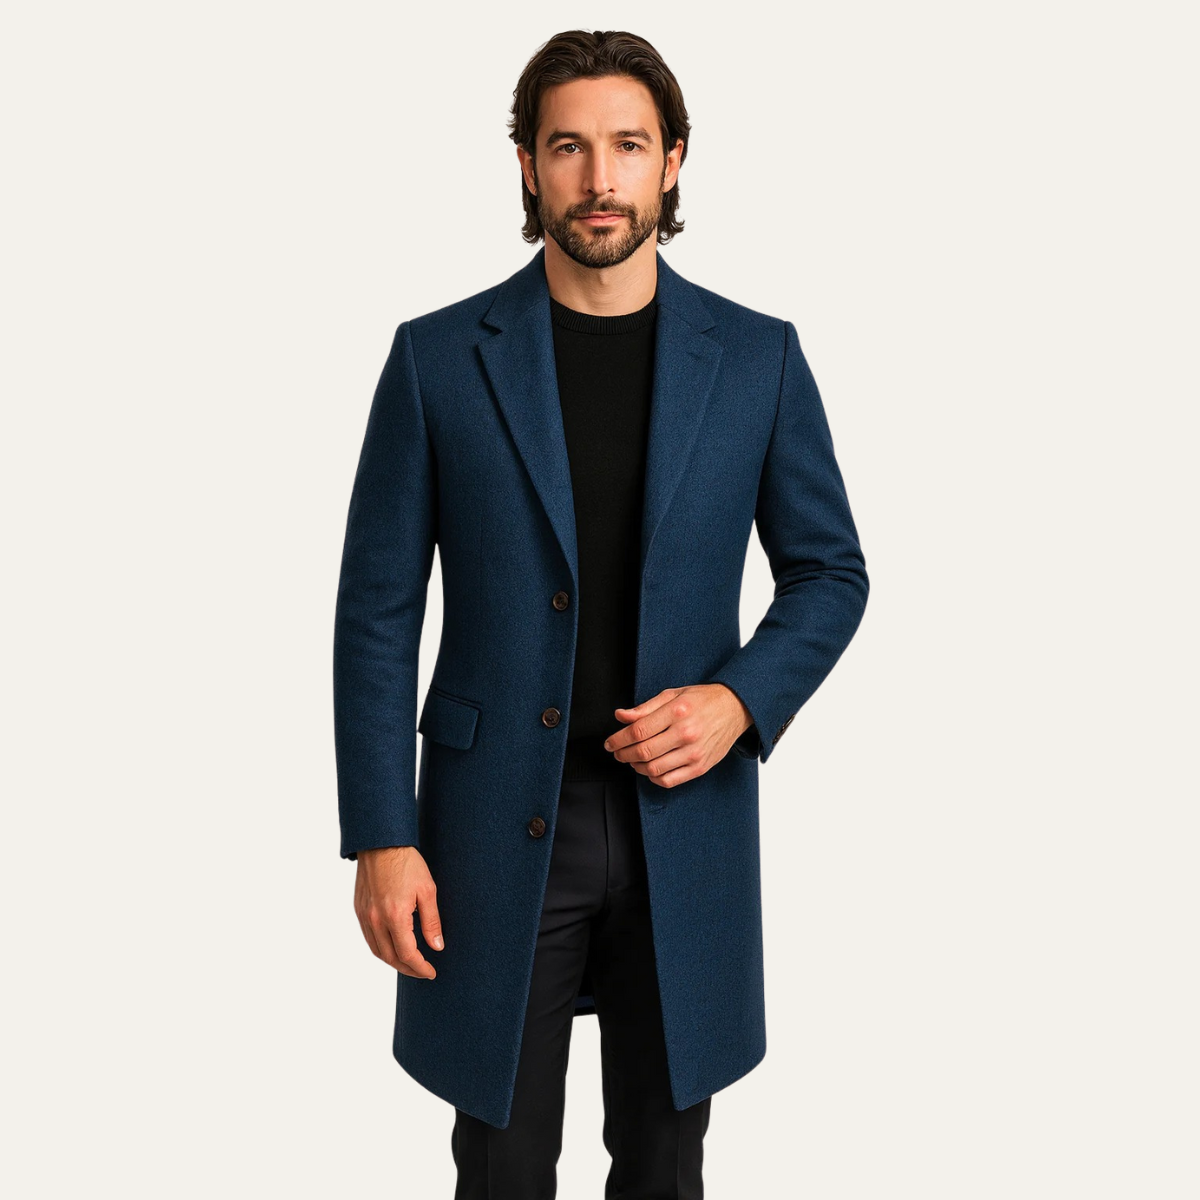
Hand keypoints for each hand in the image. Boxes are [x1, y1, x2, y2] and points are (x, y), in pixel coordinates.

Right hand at [354, 845, 443, 978]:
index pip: (407, 954)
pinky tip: (393, 946)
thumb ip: (432, 921)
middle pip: (390, 957)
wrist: (381, 843)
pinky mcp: (359, 909)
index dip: (420, 968)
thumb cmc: (407, 863)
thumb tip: (437, 946)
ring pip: (377, 951)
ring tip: (410, 963)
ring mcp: (364, 915)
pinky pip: (369, 938)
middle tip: (423, 971)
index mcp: (395, 915)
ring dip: (393, 961)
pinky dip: (381, 948)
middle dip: (408, 969)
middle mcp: (376, 919)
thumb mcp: (428, 890)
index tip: (431, 972)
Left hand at [602, 684, 752, 787]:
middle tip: (617, 752)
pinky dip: (654, 778)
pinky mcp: (701, 767)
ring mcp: (694, 753)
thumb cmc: (703, 700)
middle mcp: (686, 733)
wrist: (735, 708)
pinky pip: (670, 780)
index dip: (618, 739)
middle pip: (643, 751)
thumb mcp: (673, 694)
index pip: (638, 731)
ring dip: (636, 766)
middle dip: (623, 754)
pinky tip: (650, 769)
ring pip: (654, 768)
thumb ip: (645, 708)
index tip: (610, 742)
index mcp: (677, 711)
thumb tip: (621, 716)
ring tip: (633, 759)